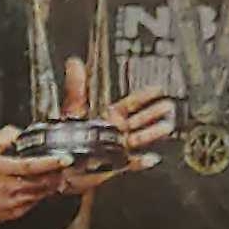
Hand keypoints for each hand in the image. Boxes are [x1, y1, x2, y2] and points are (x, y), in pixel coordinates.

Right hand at [0, 126, 70, 228]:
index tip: (64, 158)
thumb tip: (20, 134)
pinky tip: (39, 186)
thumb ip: (4, 137)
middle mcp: (8, 188)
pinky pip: (34, 202)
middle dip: (57, 173)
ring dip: (51, 184)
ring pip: (41, 193)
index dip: (50, 162)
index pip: (31, 165)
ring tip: (54, 174)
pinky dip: (41, 193)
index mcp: (0, 169)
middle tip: (64, 165)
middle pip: (42, 182)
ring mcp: (12, 203)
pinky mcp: (14, 213)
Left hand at [51, 58, 174, 191]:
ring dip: (152, 133)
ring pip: (139, 138)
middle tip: (169, 106)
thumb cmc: (65, 137)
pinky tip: (152, 158)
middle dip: (154, 113)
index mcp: (107, 116)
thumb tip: (74, 64)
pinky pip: (132, 163)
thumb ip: (75, 87)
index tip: (158, 89)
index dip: (144, 96)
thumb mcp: (72, 108)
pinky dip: (142, 161)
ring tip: (166, 127)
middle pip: (139, 120)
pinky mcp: (114, 164)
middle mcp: (114, 131)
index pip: (130, 104)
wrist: (60, 163)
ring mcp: (116, 147)